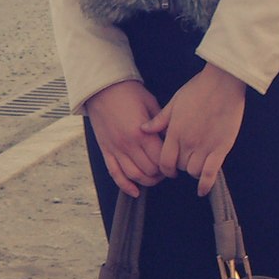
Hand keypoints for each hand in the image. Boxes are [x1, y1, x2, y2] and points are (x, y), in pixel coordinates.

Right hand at [86, 79, 164, 198]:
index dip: (170, 164)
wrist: (102, 88)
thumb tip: (173, 139)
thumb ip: (161, 124)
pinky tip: (135, 191)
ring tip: (155, 178)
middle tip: (168, 171)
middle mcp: (127, 144)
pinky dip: (125, 186)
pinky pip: (115, 174)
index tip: (176, 163)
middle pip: (149, 170)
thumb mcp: (151, 104)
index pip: (160, 159)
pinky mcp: (106, 150)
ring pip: (133, 176)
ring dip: (147, 181)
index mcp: (141, 133)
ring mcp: (115, 149)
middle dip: (161, 174)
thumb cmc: (128, 93)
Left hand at [141, 63, 246, 196]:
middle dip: (180, 166)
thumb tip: (143, 129)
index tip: (168, 169)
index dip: (164, 168)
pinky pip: (211, 173)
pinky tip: (202, 190)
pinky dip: (206, 184)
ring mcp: (205, 146)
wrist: (223, 83)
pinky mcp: (221, 148)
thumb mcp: (174, 102)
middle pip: (179, 166)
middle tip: (184, 160)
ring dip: (193, 170)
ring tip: (195, 164)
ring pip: (193, 171)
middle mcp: (188, 142)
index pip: (164, 160)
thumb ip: (159, 120)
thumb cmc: (198, 89)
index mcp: (174, 132)